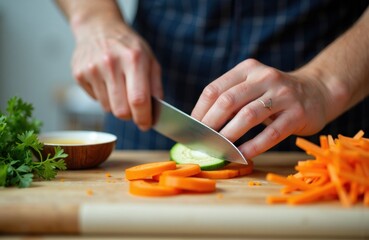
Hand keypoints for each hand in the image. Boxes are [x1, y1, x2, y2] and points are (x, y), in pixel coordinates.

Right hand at [71, 23, 161, 129]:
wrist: (98, 28)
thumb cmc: (128, 46)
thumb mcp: (150, 59)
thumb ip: (155, 86)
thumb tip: (155, 113)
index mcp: (133, 59)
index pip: (138, 99)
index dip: (144, 118)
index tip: (146, 125)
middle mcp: (111, 63)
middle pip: (121, 110)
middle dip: (130, 116)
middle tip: (134, 110)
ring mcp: (92, 69)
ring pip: (108, 109)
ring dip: (117, 105)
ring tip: (119, 87)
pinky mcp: (79, 74)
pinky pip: (96, 100)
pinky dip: (104, 97)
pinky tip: (106, 81)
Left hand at [191, 59, 330, 158]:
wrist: (317, 91)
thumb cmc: (274, 94)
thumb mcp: (253, 86)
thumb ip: (230, 99)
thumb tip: (200, 125)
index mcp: (247, 69)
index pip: (214, 89)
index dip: (199, 111)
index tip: (191, 129)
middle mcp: (264, 77)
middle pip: (228, 101)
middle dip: (210, 125)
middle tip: (200, 142)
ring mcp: (283, 94)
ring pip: (248, 116)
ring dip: (229, 136)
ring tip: (217, 150)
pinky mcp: (298, 113)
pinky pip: (271, 133)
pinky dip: (254, 147)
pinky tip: (242, 156)